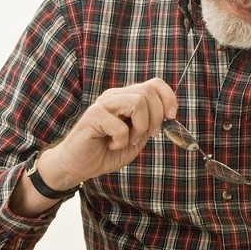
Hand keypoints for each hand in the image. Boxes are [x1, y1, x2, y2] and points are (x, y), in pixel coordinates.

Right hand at [39, 78, 177, 188]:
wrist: (78, 165)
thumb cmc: (106, 152)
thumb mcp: (136, 139)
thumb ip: (149, 125)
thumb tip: (167, 115)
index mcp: (126, 98)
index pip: (154, 84)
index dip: (168, 97)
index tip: (172, 117)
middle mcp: (115, 96)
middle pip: (148, 91)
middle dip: (157, 117)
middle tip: (149, 135)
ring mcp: (103, 104)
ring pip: (137, 102)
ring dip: (140, 128)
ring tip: (129, 141)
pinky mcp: (93, 116)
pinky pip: (120, 125)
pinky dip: (121, 141)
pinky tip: (111, 145)